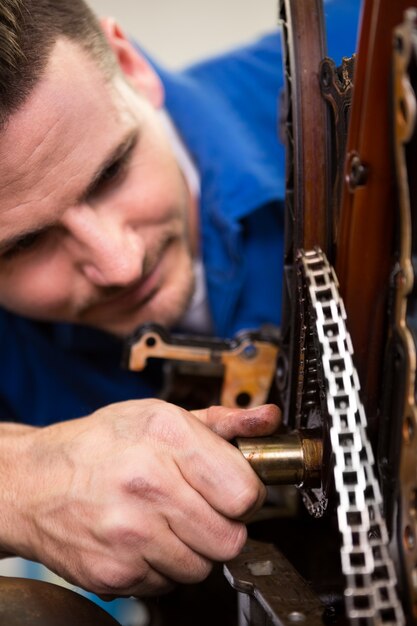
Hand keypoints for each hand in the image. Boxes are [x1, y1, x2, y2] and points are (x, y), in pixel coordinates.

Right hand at [0, 400, 279, 596]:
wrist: (34, 482)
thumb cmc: (98, 445)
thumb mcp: (157, 416)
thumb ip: (221, 422)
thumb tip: (268, 421)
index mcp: (166, 436)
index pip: (244, 491)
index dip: (245, 495)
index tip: (233, 491)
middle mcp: (148, 483)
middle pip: (230, 538)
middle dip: (222, 526)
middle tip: (199, 508)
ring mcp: (129, 532)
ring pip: (202, 567)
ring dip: (193, 549)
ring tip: (166, 521)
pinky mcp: (114, 572)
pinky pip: (168, 584)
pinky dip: (162, 566)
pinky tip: (142, 539)